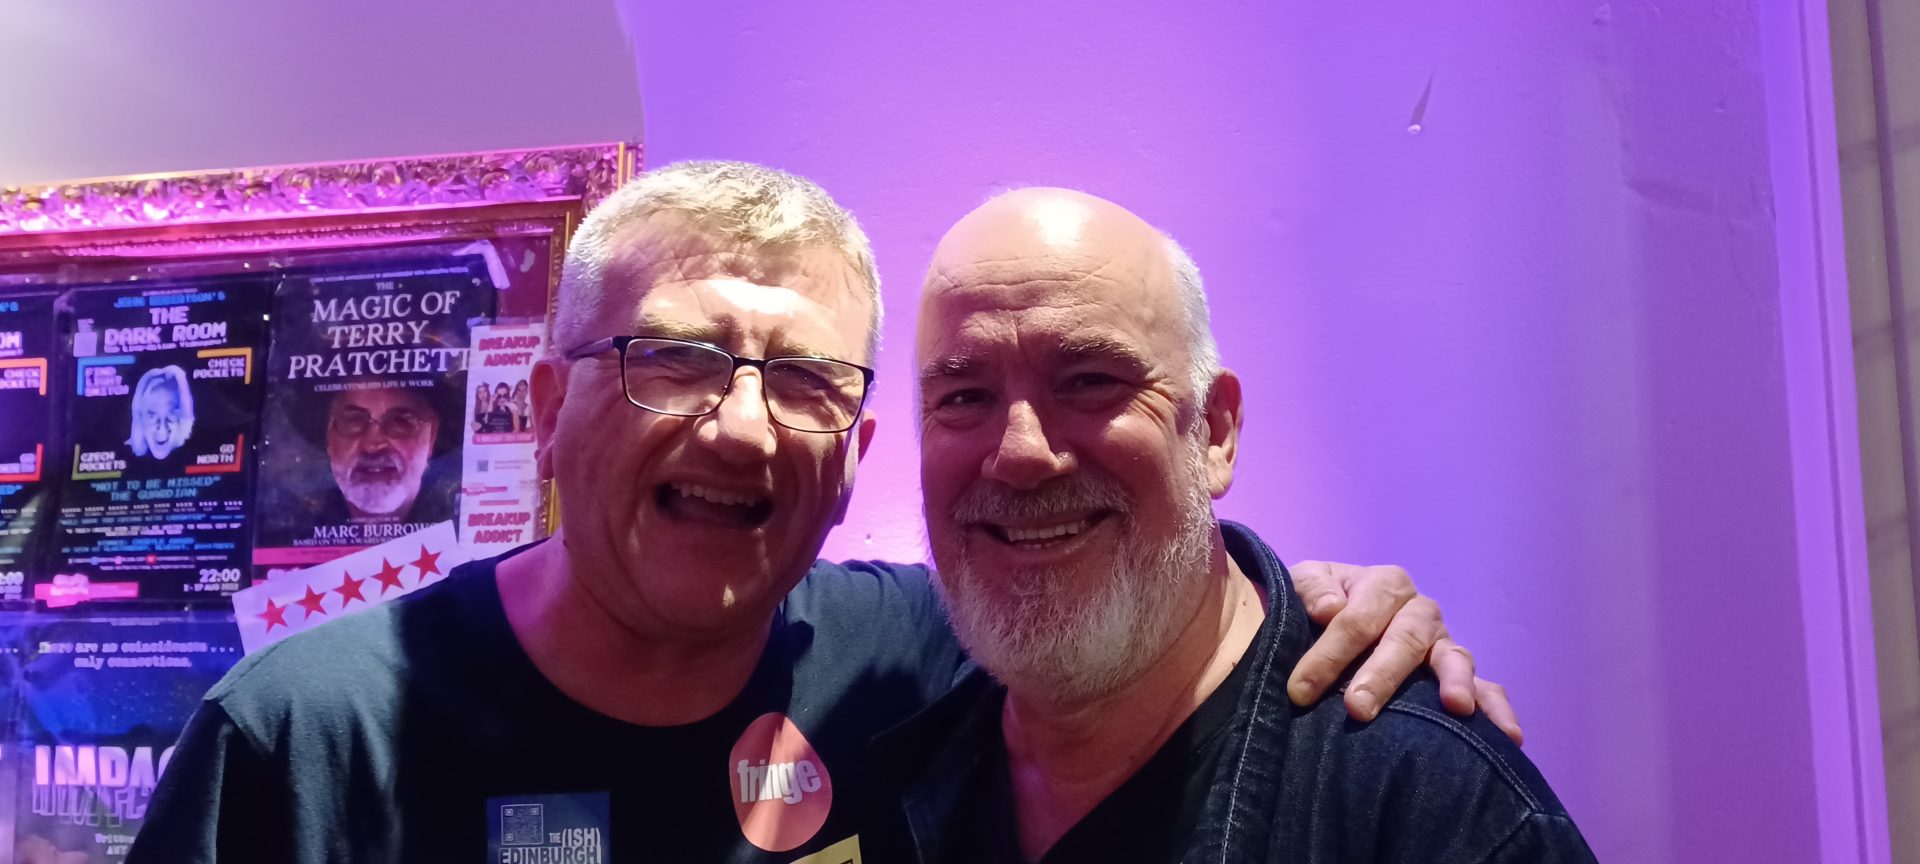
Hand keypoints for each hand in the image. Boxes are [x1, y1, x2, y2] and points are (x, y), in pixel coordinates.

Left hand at [1285, 560, 1522, 745]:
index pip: (1357, 618)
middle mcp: (1420, 611)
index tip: (1300, 690)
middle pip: (1405, 639)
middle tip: (1357, 709)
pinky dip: (1498, 708)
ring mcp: (1443, 643)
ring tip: (1457, 707)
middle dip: (1381, 675)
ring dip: (1456, 681)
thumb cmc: (1319, 603)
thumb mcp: (1305, 583)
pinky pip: (1487, 688)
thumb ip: (1312, 588)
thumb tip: (1330, 609)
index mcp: (1384, 585)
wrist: (1334, 617)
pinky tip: (1508, 736)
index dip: (1328, 654)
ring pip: (1454, 658)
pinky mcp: (1460, 675)